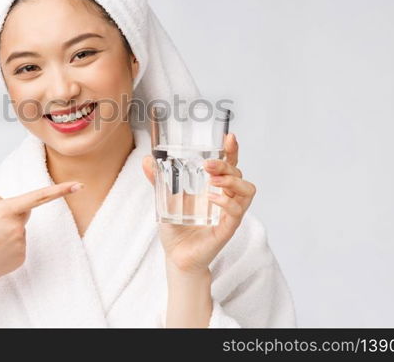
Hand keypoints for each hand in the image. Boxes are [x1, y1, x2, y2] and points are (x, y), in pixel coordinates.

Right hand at [0, 180, 84, 292]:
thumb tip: (11, 205)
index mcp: (4, 210)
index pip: (38, 197)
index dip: (61, 190)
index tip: (80, 185)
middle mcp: (17, 226)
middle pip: (23, 213)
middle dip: (11, 216)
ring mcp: (21, 244)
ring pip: (19, 231)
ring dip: (7, 233)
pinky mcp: (21, 258)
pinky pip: (19, 245)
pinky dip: (8, 248)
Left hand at [142, 133, 255, 273]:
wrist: (175, 256)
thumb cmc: (175, 228)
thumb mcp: (164, 200)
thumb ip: (158, 180)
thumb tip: (146, 160)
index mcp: (215, 188)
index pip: (230, 165)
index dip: (232, 151)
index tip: (229, 137)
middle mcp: (225, 198)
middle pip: (239, 173)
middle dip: (226, 164)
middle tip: (207, 164)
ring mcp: (229, 214)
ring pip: (247, 190)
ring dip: (232, 180)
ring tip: (213, 179)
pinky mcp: (227, 229)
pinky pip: (236, 212)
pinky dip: (225, 201)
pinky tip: (211, 197)